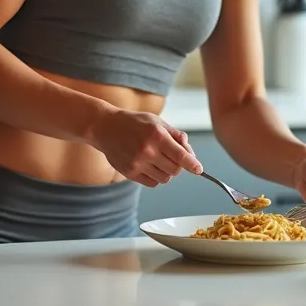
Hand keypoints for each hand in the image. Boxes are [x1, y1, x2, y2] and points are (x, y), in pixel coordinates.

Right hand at [89, 109, 203, 186]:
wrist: (105, 127)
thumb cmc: (134, 123)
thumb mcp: (157, 121)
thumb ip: (175, 136)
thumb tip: (190, 153)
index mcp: (157, 135)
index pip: (181, 156)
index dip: (193, 165)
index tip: (199, 169)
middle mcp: (147, 151)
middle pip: (176, 170)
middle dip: (179, 165)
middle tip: (172, 157)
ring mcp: (137, 163)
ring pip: (165, 178)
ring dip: (166, 171)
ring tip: (157, 159)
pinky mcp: (130, 173)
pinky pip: (153, 183)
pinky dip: (155, 177)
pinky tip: (148, 165)